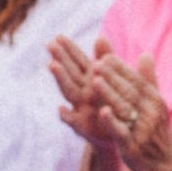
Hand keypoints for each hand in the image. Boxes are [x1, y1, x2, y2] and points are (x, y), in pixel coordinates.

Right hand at [49, 34, 123, 148]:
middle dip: (61, 58)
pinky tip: (60, 109)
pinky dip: (66, 116)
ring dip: (61, 79)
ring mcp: (81, 109)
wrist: (120, 135)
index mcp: (90, 81)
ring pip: (69, 92)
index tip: (58, 36)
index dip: (69, 49)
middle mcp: (82, 93)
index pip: (78, 61)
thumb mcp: (113, 80)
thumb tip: (101, 36)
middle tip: (50, 44)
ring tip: (52, 65)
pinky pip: (74, 122)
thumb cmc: (115, 105)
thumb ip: (107, 60)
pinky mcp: (83, 127)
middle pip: (70, 73)